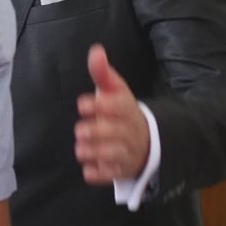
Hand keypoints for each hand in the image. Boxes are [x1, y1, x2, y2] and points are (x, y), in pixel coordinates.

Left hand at [74, 45, 148, 184]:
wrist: (145, 141)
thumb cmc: (121, 112)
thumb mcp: (115, 91)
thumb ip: (103, 73)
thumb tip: (95, 50)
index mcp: (128, 109)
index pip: (119, 107)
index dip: (101, 106)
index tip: (82, 104)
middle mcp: (130, 131)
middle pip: (116, 133)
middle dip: (97, 132)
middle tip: (80, 130)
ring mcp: (126, 152)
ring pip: (113, 155)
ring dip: (95, 152)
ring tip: (80, 149)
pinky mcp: (120, 170)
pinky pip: (111, 175)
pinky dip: (99, 174)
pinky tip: (88, 169)